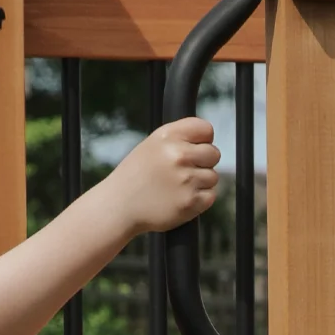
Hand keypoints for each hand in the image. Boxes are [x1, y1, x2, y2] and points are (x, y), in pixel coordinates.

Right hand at [117, 118, 222, 235]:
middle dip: (204, 162)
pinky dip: (200, 199)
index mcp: (168, 136)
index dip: (204, 140)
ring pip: (212, 177)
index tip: (196, 148)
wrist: (120, 205)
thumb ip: (178, 139)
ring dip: (201, 182)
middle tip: (187, 170)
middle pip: (214, 154)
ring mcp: (186, 179)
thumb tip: (207, 140)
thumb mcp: (152, 145)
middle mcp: (179, 155)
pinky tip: (182, 198)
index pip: (205, 130)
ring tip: (180, 186)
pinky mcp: (191, 202)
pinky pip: (211, 196)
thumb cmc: (136, 175)